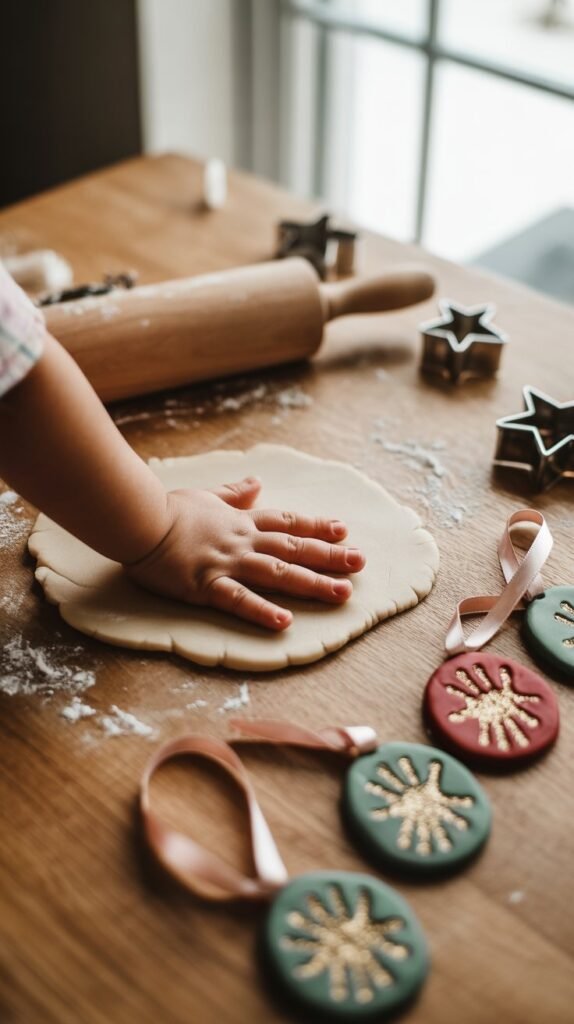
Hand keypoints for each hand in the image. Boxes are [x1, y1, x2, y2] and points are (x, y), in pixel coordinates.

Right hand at [125, 476, 365, 630]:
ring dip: (312, 583)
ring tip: (342, 593)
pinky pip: (239, 600)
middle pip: (293, 547)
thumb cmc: (165, 508)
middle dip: (329, 555)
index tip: (344, 530)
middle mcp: (242, 541)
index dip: (317, 525)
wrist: (136, 519)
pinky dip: (262, 610)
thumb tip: (256, 482)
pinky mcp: (206, 585)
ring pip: (278, 573)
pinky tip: (285, 621)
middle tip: (361, 561)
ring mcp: (226, 563)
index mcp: (240, 521)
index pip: (287, 522)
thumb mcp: (205, 494)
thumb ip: (233, 492)